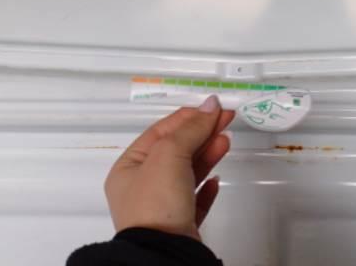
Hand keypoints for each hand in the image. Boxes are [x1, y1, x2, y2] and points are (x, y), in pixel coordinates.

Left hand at [104, 95, 233, 239]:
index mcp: (129, 168)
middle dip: (201, 133)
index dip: (188, 116)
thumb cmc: (156, 202)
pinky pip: (194, 201)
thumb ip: (191, 128)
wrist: (164, 254)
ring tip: (226, 140)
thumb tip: (210, 105)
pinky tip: (216, 180)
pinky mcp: (180, 226)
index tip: (212, 107)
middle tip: (226, 119)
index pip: (161, 132)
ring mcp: (161, 208)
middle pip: (176, 150)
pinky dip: (206, 188)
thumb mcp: (170, 154)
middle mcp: (142, 188)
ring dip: (207, 154)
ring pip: (187, 173)